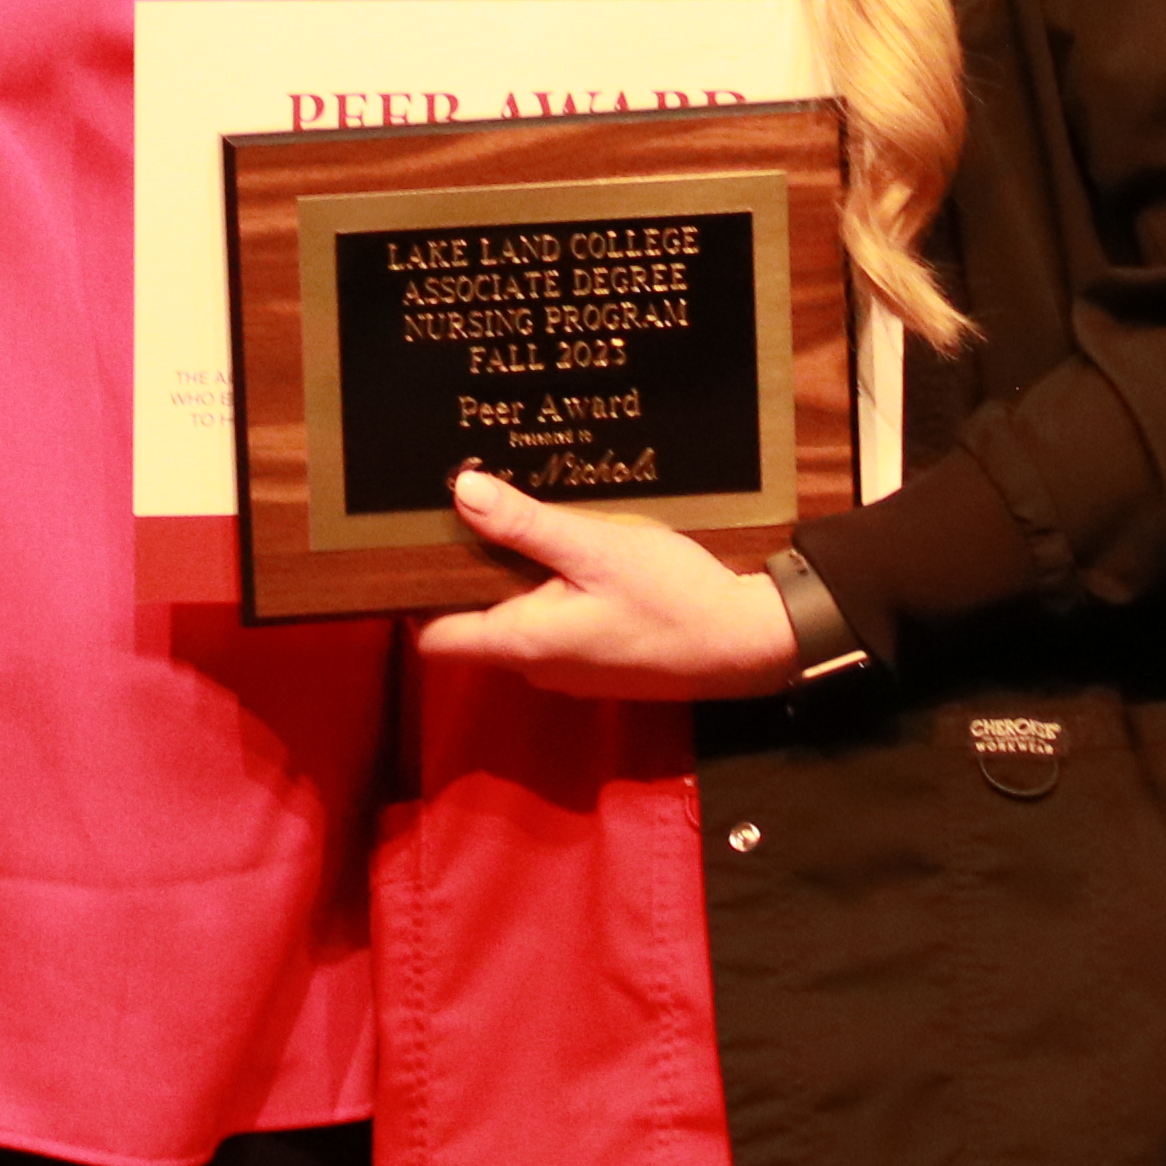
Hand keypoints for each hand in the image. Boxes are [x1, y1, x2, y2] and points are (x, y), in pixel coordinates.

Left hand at [408, 470, 809, 696]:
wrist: (748, 644)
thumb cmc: (672, 596)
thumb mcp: (597, 548)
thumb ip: (526, 525)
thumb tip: (461, 494)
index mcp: (523, 643)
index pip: (436, 639)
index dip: (417, 597)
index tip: (419, 546)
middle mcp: (537, 668)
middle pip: (474, 625)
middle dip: (471, 577)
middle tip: (476, 514)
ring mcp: (569, 672)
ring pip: (517, 624)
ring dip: (516, 582)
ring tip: (525, 525)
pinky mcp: (598, 666)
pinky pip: (554, 629)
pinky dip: (552, 595)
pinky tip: (574, 556)